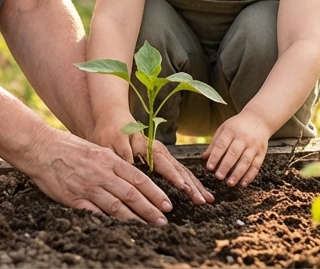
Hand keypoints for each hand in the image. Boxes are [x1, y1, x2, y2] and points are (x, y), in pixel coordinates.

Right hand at [18, 128, 173, 223]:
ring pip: (117, 207)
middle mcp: (101, 174)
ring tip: (148, 227)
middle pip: (132, 195)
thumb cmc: (67, 146)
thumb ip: (112, 163)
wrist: (40, 148)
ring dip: (135, 219)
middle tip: (163, 221)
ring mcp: (88, 187)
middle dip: (150, 209)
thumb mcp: (95, 148)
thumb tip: (131, 176)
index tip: (167, 204)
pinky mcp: (75, 200)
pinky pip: (96, 214)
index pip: (138, 179)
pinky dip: (109, 222)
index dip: (155, 193)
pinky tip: (120, 229)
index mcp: (108, 159)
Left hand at [91, 121, 211, 204]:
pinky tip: (200, 192)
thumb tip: (132, 167)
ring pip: (183, 171)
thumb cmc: (110, 131)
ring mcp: (163, 155)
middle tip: (204, 201)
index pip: (164, 165)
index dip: (174, 178)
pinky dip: (191, 182)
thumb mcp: (112, 141)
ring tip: (209, 199)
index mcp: (149, 147)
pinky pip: (180, 171)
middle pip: (179, 169)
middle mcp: (160, 151)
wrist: (113, 118)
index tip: (185, 189)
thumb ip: (123, 153)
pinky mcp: (162, 159)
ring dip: (196, 185)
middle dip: (192, 186)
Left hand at [201, 109, 271, 186]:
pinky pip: (256, 166)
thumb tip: (204, 158)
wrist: (259, 119)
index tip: (209, 167)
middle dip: (225, 166)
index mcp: (231, 131)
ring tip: (230, 183)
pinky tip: (243, 184)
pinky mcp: (262, 152)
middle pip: (234, 153)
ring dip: (237, 174)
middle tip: (218, 177)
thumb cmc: (237, 126)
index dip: (215, 156)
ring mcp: (254, 146)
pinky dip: (250, 176)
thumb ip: (214, 144)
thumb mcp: (224, 129)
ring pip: (245, 161)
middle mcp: (243, 138)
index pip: (221, 144)